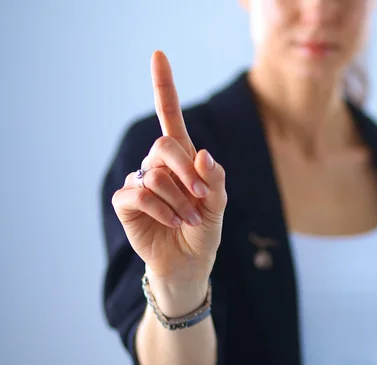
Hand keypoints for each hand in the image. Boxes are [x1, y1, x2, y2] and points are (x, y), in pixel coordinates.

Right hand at [112, 51, 226, 286]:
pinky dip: (161, 210)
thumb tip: (202, 154)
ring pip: (155, 175)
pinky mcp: (126, 202)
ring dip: (178, 201)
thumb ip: (214, 180)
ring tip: (188, 220)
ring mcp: (140, 181)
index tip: (158, 55)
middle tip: (201, 198)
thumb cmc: (203, 231)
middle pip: (164, 146)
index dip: (164, 86)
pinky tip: (171, 223)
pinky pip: (140, 193)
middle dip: (185, 172)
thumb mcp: (217, 206)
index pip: (170, 116)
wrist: (188, 263)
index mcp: (182, 158)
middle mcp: (158, 165)